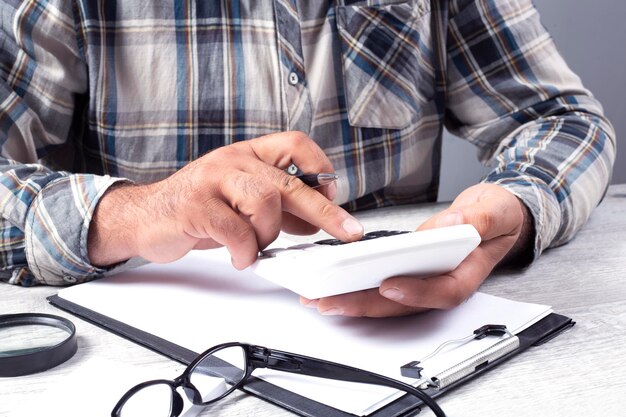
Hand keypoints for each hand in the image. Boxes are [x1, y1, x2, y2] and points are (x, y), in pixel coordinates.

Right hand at [88, 131, 363, 268]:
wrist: (146, 216)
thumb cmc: (199, 209)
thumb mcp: (242, 201)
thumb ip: (278, 207)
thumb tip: (315, 221)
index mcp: (248, 155)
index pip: (295, 144)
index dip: (320, 167)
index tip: (333, 193)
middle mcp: (233, 161)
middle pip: (290, 182)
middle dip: (325, 211)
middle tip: (348, 231)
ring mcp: (213, 180)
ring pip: (266, 202)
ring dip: (268, 234)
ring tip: (255, 245)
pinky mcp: (196, 206)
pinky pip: (236, 231)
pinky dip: (245, 251)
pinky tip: (239, 256)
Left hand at [302, 183, 533, 316]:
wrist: (495, 216)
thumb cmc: (497, 216)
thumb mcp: (496, 211)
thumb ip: (480, 220)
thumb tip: (454, 225)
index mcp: (468, 272)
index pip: (444, 291)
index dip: (416, 292)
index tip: (389, 286)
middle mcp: (443, 282)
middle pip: (406, 303)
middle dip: (367, 304)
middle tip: (332, 301)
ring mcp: (425, 280)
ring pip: (390, 300)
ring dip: (355, 302)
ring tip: (321, 299)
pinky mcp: (411, 273)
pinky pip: (384, 287)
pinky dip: (359, 288)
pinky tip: (333, 286)